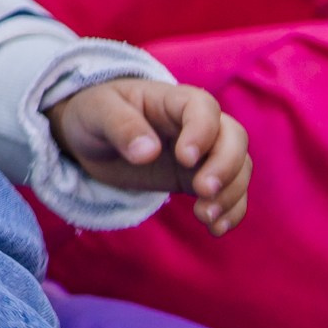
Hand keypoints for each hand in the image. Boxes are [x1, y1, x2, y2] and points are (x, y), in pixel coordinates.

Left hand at [47, 77, 251, 235]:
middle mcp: (195, 124)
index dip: (203, 132)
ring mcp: (202, 153)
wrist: (89, 138)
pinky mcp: (198, 179)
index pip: (203, 108)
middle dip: (226, 166)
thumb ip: (120, 125)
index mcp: (171, 99)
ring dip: (230, 193)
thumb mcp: (96, 112)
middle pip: (234, 137)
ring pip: (239, 167)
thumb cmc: (94, 114)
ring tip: (205, 216)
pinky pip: (230, 193)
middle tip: (201, 191)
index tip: (185, 159)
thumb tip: (147, 151)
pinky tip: (214, 228)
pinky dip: (230, 211)